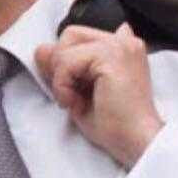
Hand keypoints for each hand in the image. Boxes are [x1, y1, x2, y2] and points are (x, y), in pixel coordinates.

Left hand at [35, 23, 163, 168]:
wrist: (136, 143)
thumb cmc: (114, 125)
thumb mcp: (79, 91)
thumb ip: (62, 68)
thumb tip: (41, 49)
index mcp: (121, 47)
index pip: (78, 38)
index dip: (65, 63)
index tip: (72, 92)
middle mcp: (123, 41)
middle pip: (70, 35)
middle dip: (60, 65)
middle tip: (69, 95)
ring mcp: (119, 45)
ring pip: (65, 47)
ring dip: (60, 78)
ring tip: (74, 101)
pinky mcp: (111, 56)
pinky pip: (66, 61)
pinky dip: (62, 85)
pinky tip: (74, 102)